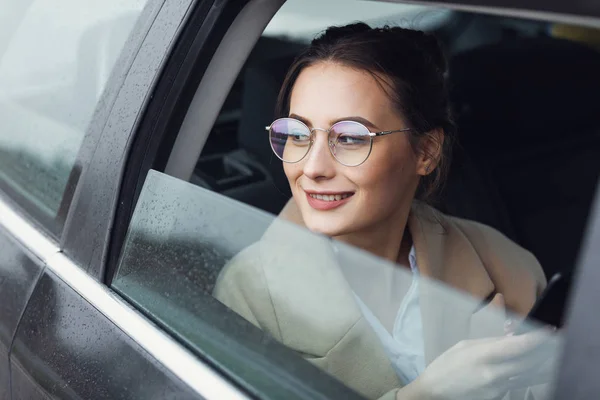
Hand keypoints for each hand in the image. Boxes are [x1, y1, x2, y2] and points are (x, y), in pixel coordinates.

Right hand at [401, 295, 558, 399]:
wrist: (435, 392)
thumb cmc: (447, 364)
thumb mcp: (466, 346)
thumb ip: (491, 342)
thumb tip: (513, 337)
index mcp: (484, 356)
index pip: (519, 346)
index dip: (538, 338)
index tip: (550, 329)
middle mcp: (494, 375)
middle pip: (530, 362)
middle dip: (544, 350)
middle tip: (552, 339)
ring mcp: (498, 389)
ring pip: (528, 375)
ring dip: (539, 363)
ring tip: (544, 352)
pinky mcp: (498, 398)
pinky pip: (517, 384)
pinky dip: (523, 374)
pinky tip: (522, 367)